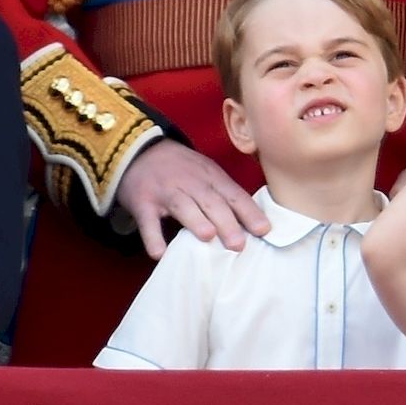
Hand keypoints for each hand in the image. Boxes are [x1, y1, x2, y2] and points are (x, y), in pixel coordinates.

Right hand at [116, 140, 270, 258]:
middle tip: (238, 244)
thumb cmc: (183, 170)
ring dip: (195, 221)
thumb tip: (253, 225)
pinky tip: (160, 253)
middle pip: (211, 201)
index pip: (234, 194)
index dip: (249, 212)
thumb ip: (225, 196)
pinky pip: (148, 220)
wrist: (141, 151)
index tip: (264, 230)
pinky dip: (152, 237)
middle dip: (226, 222)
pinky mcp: (143, 202)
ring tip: (208, 237)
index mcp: (212, 177)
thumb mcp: (208, 174)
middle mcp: (191, 183)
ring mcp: (166, 191)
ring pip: (183, 206)